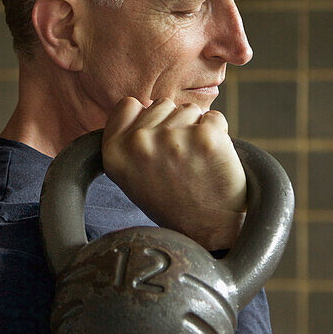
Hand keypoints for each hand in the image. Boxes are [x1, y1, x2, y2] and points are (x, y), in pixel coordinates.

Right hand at [101, 97, 246, 251]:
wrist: (207, 228)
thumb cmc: (170, 199)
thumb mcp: (131, 173)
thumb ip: (128, 138)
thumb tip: (143, 104)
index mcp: (114, 151)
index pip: (129, 105)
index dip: (146, 121)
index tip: (155, 146)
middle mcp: (139, 143)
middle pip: (162, 105)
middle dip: (173, 126)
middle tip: (177, 161)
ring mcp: (173, 139)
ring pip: (189, 110)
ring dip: (195, 131)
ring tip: (194, 163)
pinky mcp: (206, 138)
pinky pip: (215, 118)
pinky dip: (218, 135)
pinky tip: (212, 160)